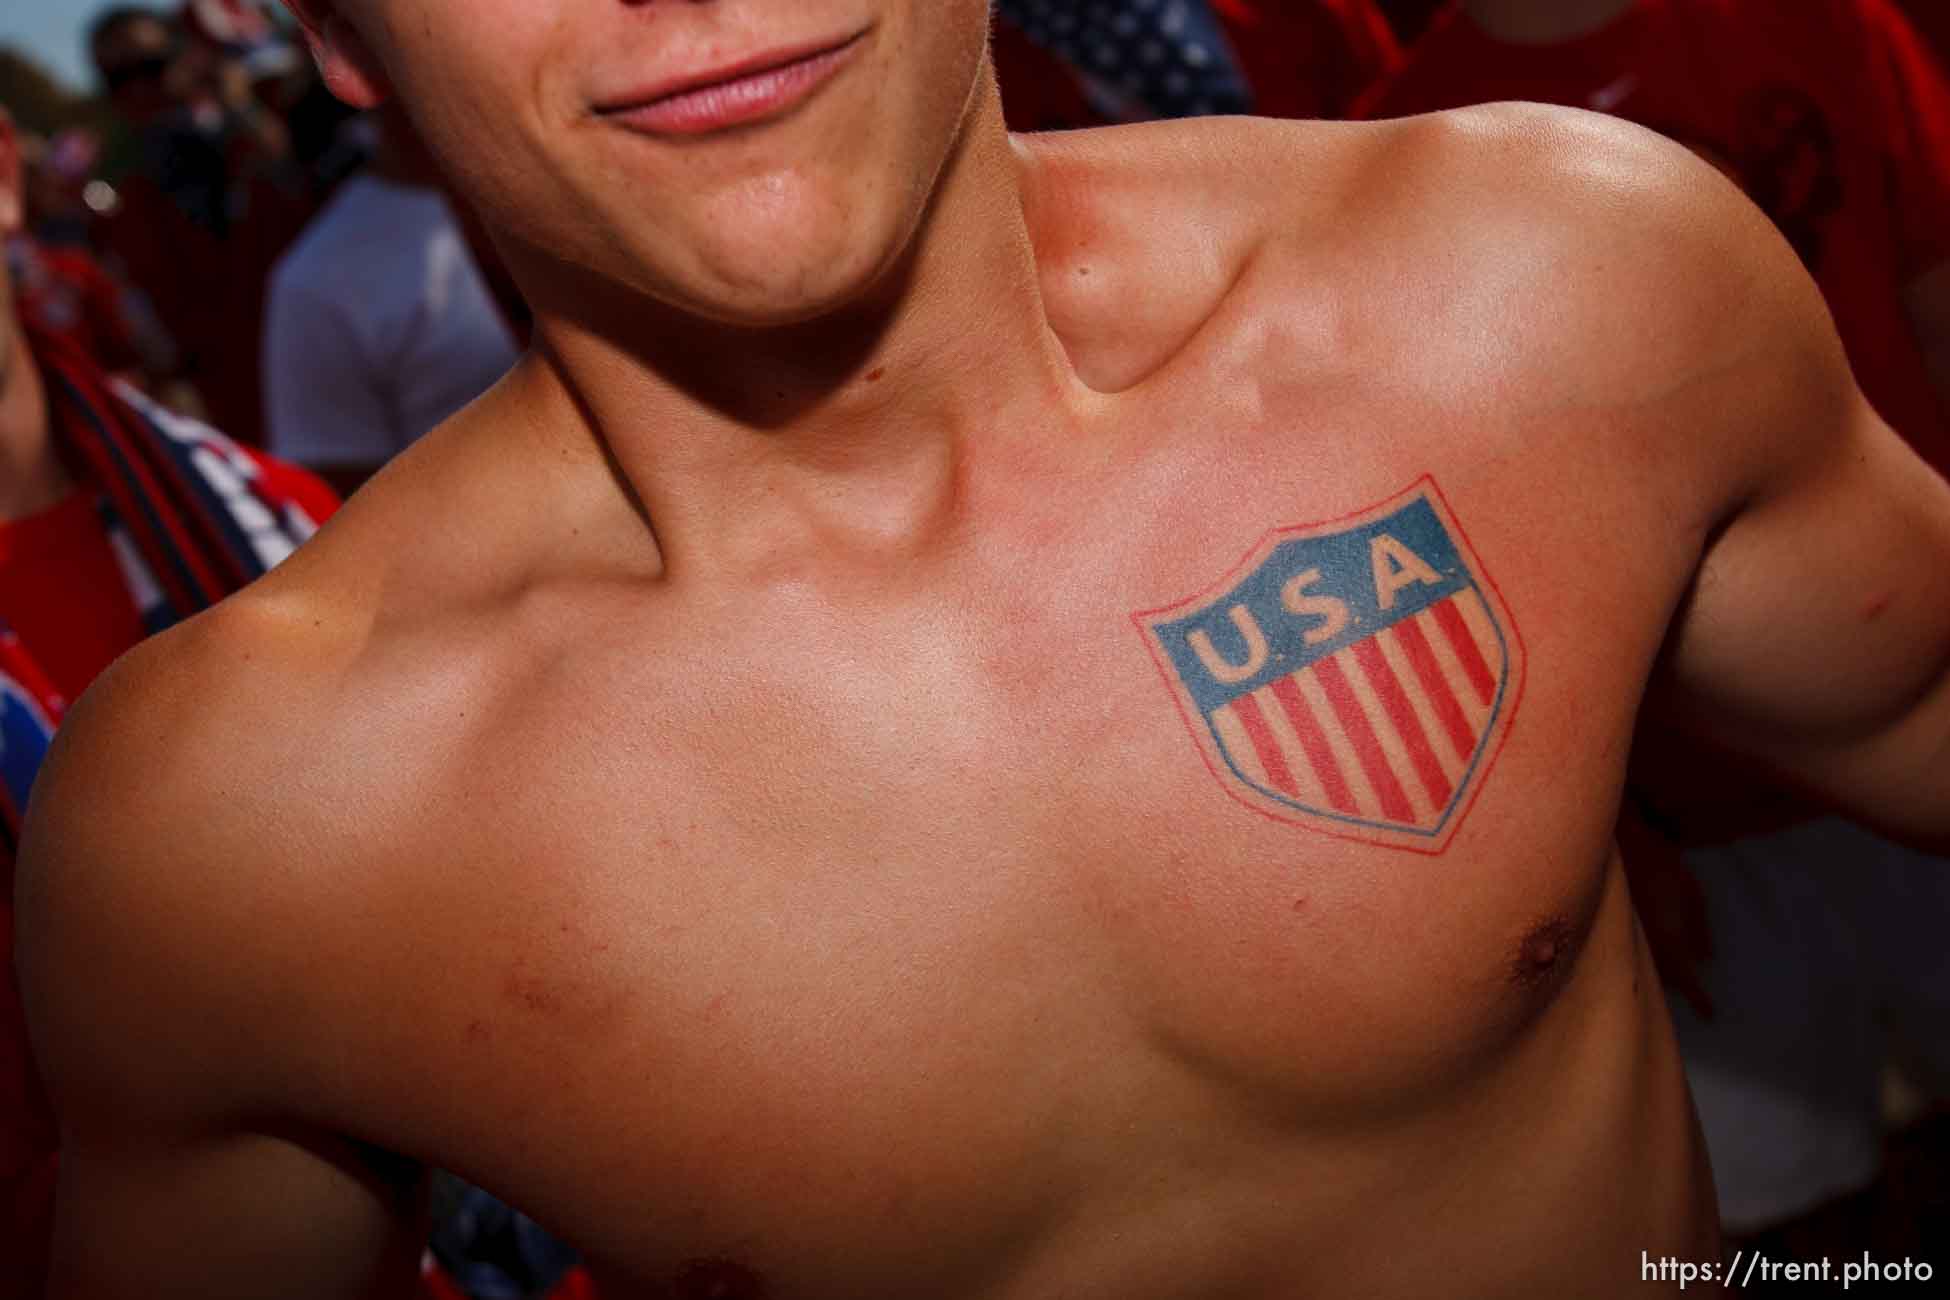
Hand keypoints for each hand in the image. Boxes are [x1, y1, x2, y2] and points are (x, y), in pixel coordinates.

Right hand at [1617, 794, 1715, 1019]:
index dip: (1699, 1000)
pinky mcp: (1611, 931)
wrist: (1617, 845)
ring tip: (1668, 970)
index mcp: (1668, 942)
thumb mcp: (1693, 893)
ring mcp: (1626, 940)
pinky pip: (1630, 953)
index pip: (1686, 981)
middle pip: (1660, 979)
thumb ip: (1700, 928)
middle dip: (1676, 984)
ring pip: (1643, 968)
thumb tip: (1707, 958)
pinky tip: (1646, 951)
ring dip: (1657, 972)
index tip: (1710, 1015)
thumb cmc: (1661, 865)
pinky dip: (1641, 957)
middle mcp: (1644, 948)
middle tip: (1690, 988)